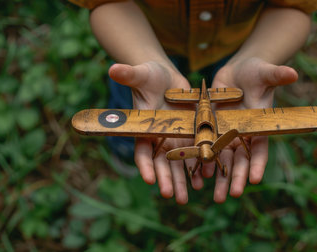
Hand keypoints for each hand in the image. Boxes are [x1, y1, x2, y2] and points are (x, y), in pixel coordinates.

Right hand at [109, 62, 201, 203]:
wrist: (167, 77)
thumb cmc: (149, 75)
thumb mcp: (141, 75)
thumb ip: (129, 75)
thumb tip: (113, 69)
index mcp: (144, 129)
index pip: (142, 151)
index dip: (145, 166)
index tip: (149, 179)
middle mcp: (159, 138)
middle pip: (162, 164)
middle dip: (167, 180)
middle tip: (172, 196)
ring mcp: (175, 139)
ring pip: (179, 164)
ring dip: (183, 180)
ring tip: (186, 196)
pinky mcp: (191, 134)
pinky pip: (195, 153)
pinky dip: (198, 166)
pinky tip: (204, 178)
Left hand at [207, 57, 297, 202]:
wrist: (237, 72)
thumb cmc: (256, 72)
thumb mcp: (265, 73)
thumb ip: (277, 75)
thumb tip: (293, 73)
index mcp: (258, 125)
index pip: (260, 148)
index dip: (258, 163)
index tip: (256, 179)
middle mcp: (242, 134)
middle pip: (239, 159)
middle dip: (236, 177)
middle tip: (231, 195)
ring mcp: (226, 133)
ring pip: (222, 159)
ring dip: (220, 177)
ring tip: (216, 196)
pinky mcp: (211, 128)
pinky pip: (205, 147)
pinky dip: (203, 161)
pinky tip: (198, 176)